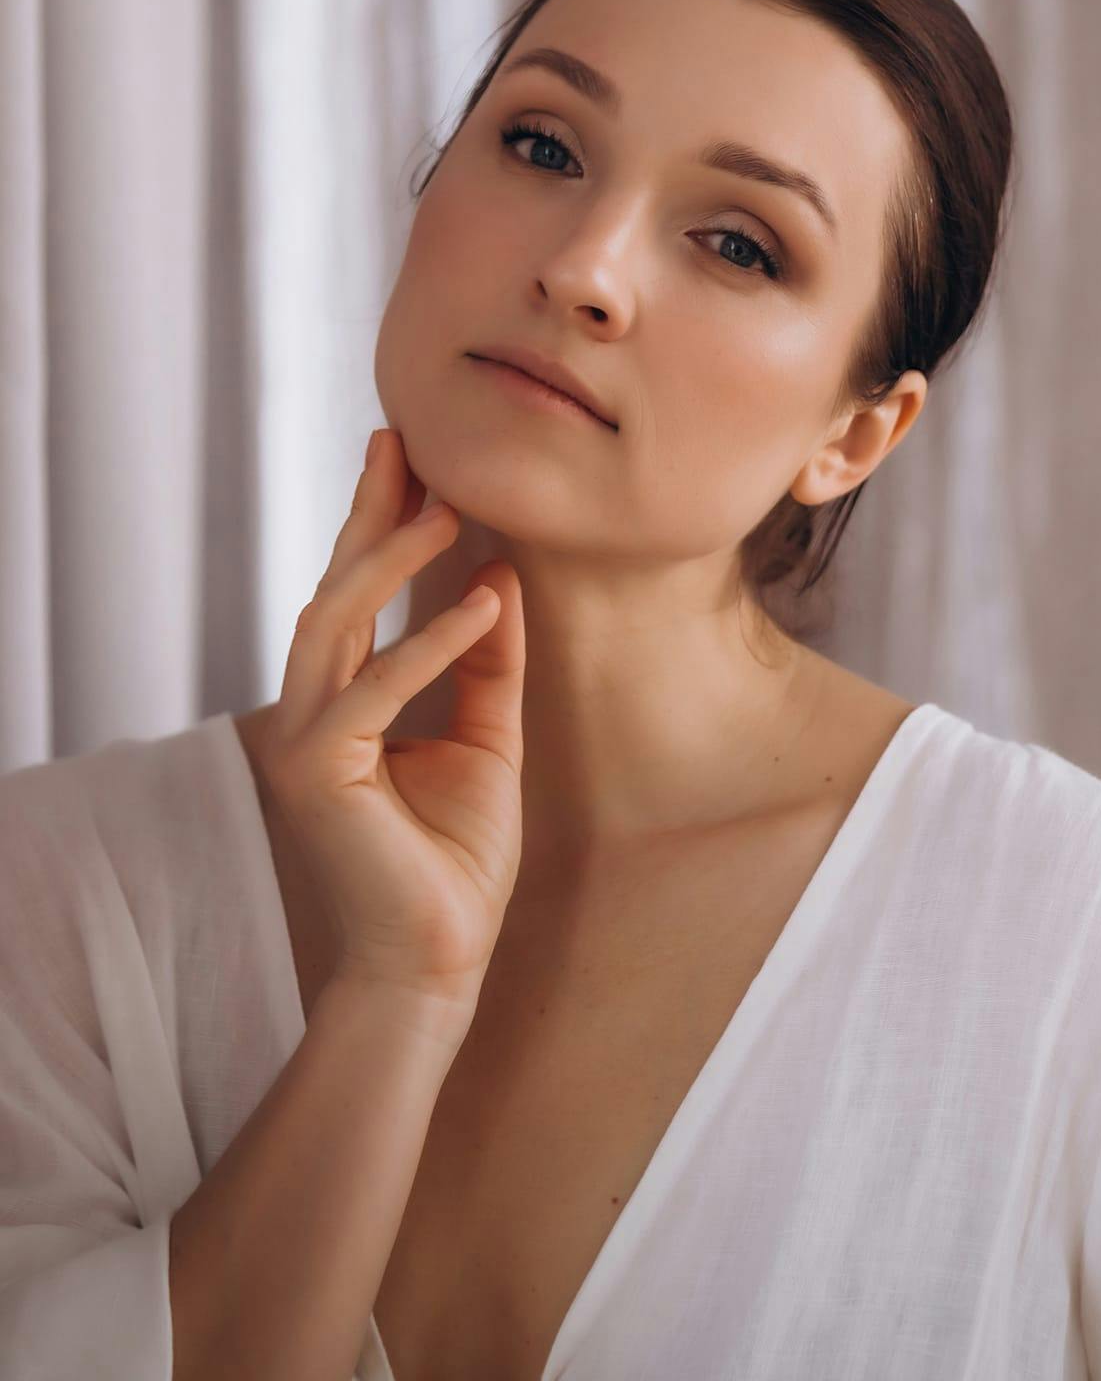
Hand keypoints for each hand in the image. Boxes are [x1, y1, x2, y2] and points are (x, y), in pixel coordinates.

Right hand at [255, 429, 525, 1020]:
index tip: (413, 457)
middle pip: (333, 592)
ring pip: (331, 626)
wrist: (438, 954)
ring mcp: (304, 742)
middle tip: (404, 443)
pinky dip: (427, 645)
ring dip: (388, 563)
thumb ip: (486, 663)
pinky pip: (371, 694)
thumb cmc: (453, 855)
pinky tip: (482, 602)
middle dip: (368, 515)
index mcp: (341, 703)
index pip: (356, 596)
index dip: (380, 524)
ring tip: (447, 509)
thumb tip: (499, 576)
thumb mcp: (485, 738)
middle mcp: (310, 713)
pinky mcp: (317, 775)